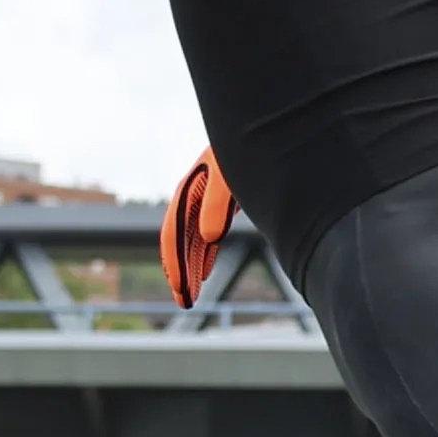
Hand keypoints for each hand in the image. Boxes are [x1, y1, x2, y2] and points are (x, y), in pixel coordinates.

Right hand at [161, 147, 238, 305]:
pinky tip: (204, 274)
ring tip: (191, 297)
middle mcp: (192, 198)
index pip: (174, 234)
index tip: (181, 291)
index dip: (175, 264)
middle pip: (179, 243)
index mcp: (189, 191)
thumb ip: (219, 203)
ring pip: (191, 242)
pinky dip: (202, 256)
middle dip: (180, 274)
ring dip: (189, 269)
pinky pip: (203, 236)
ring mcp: (204, 201)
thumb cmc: (245, 150)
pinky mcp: (219, 204)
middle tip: (185, 304)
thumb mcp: (230, 174)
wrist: (263, 131)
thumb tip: (209, 237)